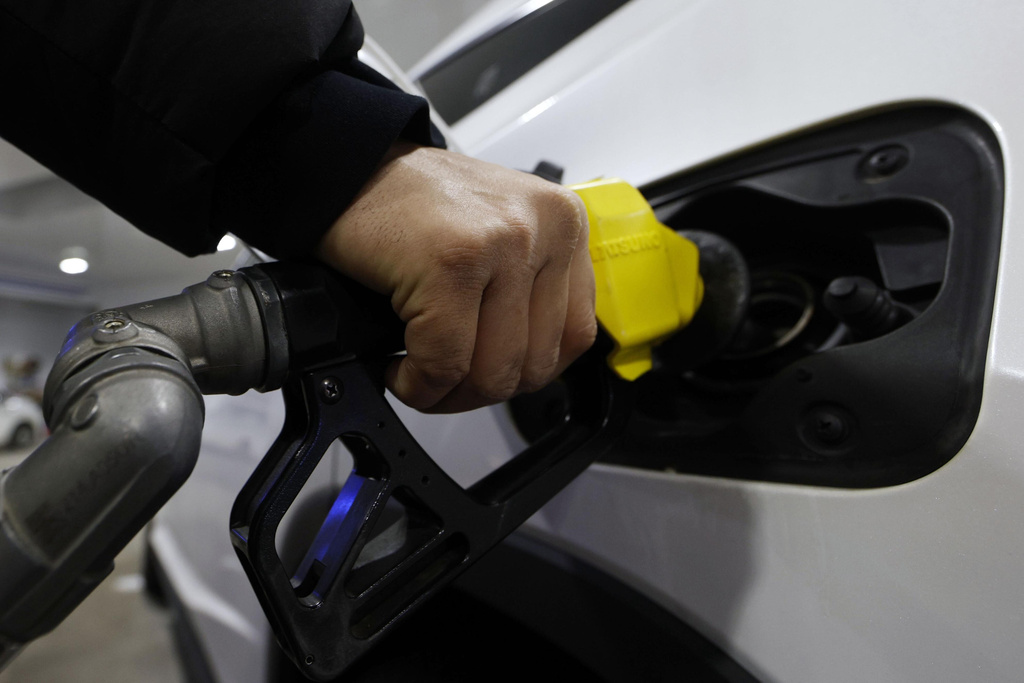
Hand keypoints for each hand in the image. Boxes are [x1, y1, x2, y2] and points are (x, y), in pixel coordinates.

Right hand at [316, 142, 596, 412]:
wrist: (344, 167)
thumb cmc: (409, 206)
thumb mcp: (497, 235)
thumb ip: (530, 288)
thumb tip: (532, 364)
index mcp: (564, 223)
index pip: (574, 336)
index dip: (524, 373)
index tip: (485, 374)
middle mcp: (545, 228)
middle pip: (535, 364)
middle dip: (479, 390)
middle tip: (441, 380)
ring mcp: (503, 244)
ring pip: (493, 373)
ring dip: (447, 392)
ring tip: (419, 372)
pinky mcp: (453, 263)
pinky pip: (444, 363)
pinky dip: (416, 383)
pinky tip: (399, 366)